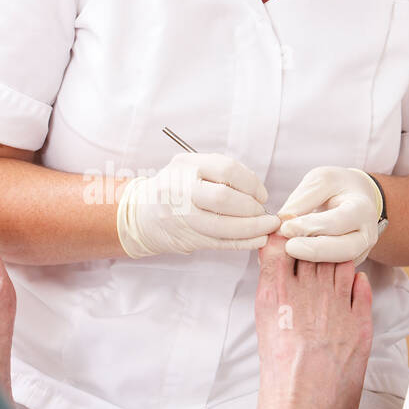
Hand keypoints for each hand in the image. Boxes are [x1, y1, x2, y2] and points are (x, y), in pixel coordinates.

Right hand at [116, 152, 279, 257]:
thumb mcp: (190, 170)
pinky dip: (244, 242)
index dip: (252, 183)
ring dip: (253, 228)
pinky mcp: (186, 237)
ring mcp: (181, 215)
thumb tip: (259, 194)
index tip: (261, 195)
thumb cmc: (174, 190)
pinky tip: (258, 240)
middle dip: (252, 208)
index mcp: (185, 165)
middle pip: (225, 198)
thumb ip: (220, 176)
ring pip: (224, 225)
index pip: (227, 170)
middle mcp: (180, 189)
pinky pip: (221, 242)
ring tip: (266, 227)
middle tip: (262, 212)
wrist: (141, 215)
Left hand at [277, 166, 382, 264]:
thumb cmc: (337, 187)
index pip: (338, 221)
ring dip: (312, 263)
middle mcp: (366, 235)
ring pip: (340, 266)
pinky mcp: (348, 266)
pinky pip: (332, 273)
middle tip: (288, 247)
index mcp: (361, 209)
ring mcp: (359, 253)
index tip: (285, 227)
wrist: (357, 198)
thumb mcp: (321, 180)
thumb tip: (284, 220)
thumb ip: (303, 199)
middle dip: (315, 251)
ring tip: (286, 254)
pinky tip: (291, 264)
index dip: (311, 226)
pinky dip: (312, 270)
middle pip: (345, 250)